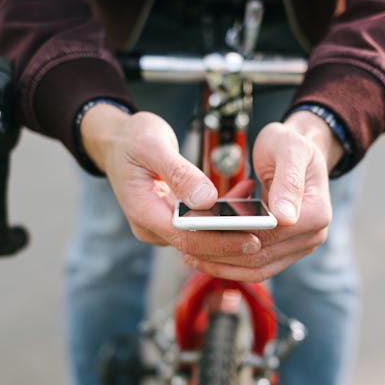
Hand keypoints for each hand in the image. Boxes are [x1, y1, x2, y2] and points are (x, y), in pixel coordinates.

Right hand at [80, 104, 262, 258]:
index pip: (186, 239)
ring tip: (264, 213)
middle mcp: (152, 227)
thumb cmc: (132, 139)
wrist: (115, 140)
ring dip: (232, 228)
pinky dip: (224, 216)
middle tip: (269, 232)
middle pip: (197, 245)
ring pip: (201, 237)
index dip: (221, 242)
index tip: (252, 236)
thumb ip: (179, 173)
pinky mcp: (171, 220)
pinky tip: (246, 197)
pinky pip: (201, 225)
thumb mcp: (153, 145)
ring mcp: (161, 226)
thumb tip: (207, 200)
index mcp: (143, 213)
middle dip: (233, 240)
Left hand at [183, 110, 344, 280]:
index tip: (201, 233)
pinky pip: (256, 266)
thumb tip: (285, 218)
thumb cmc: (290, 145)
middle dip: (221, 255)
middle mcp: (312, 236)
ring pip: (256, 269)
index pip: (268, 237)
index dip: (233, 238)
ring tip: (190, 255)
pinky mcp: (285, 252)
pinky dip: (230, 264)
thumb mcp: (288, 150)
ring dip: (222, 265)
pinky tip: (203, 255)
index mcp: (315, 215)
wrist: (299, 151)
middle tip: (186, 247)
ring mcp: (300, 247)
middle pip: (260, 258)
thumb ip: (287, 181)